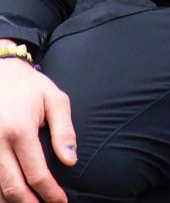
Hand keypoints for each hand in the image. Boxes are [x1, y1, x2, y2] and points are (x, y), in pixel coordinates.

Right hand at [0, 58, 75, 202]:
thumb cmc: (30, 86)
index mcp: (20, 130)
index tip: (60, 202)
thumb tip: (71, 160)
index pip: (36, 173)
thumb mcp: (55, 99)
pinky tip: (8, 196)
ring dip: (11, 202)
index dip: (49, 192)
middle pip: (11, 187)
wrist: (0, 72)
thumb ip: (64, 130)